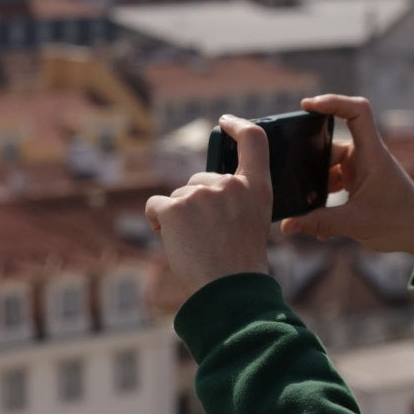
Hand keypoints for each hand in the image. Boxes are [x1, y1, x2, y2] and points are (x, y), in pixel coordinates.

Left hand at [144, 114, 273, 301]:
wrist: (228, 290)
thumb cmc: (240, 264)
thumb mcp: (253, 222)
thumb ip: (237, 198)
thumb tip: (203, 187)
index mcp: (256, 188)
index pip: (254, 140)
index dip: (238, 126)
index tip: (225, 122)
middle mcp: (229, 185)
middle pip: (201, 179)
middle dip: (197, 203)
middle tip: (208, 236)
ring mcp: (200, 194)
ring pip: (178, 196)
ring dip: (179, 217)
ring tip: (196, 245)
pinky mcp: (173, 207)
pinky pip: (156, 206)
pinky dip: (157, 222)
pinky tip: (173, 242)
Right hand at [279, 94, 413, 270]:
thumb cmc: (400, 222)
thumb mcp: (356, 224)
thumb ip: (320, 223)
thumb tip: (287, 225)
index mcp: (371, 155)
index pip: (357, 112)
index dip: (333, 102)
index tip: (307, 105)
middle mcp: (365, 157)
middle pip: (329, 145)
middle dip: (309, 162)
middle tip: (290, 179)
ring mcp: (361, 169)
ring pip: (327, 167)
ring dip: (315, 188)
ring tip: (303, 209)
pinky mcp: (358, 183)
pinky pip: (333, 183)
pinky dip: (323, 200)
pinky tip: (316, 223)